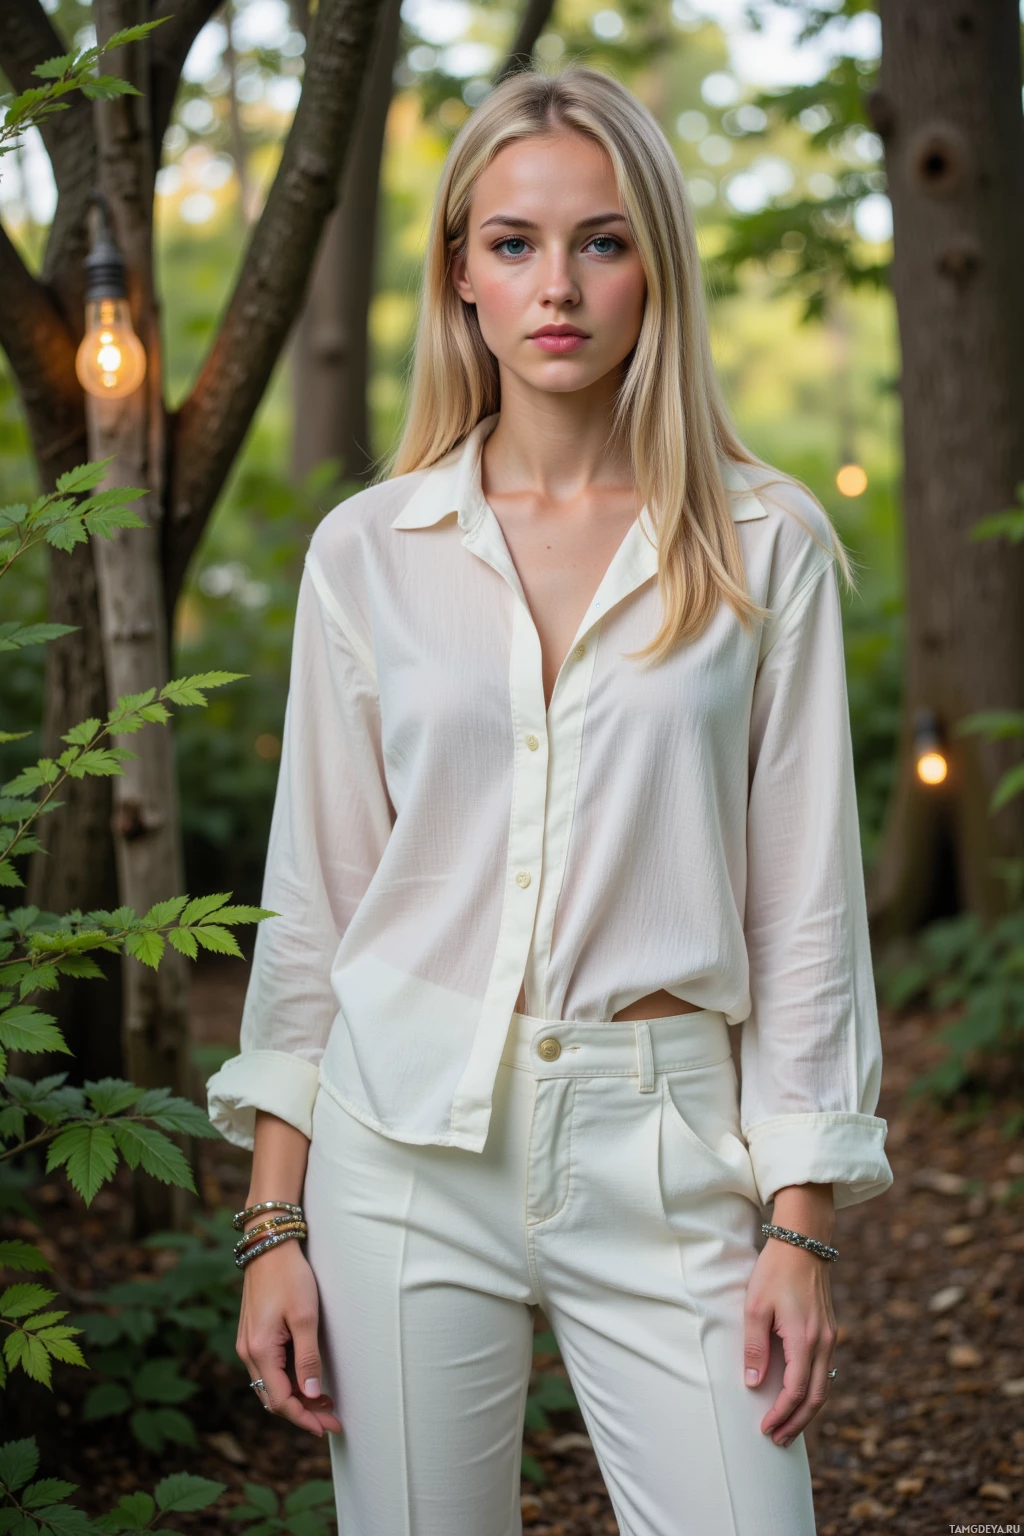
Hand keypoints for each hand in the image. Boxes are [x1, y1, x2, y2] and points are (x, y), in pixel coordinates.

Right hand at [236, 1237, 341, 1436]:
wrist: (268, 1246)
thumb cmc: (290, 1277)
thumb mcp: (305, 1317)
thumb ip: (308, 1358)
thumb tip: (312, 1394)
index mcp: (259, 1351)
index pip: (281, 1401)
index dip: (304, 1418)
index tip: (327, 1428)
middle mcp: (248, 1352)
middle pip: (273, 1398)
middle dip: (303, 1412)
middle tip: (332, 1418)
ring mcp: (247, 1344)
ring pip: (270, 1386)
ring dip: (297, 1397)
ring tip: (326, 1402)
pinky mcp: (252, 1336)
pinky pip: (268, 1370)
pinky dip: (288, 1381)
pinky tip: (308, 1379)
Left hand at [743, 1236, 836, 1446]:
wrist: (803, 1242)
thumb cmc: (775, 1271)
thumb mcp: (756, 1306)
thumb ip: (755, 1346)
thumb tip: (753, 1383)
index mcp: (806, 1339)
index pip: (796, 1390)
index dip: (781, 1414)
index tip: (765, 1428)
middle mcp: (824, 1342)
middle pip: (816, 1397)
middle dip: (797, 1422)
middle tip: (778, 1440)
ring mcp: (830, 1337)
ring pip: (824, 1386)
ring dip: (807, 1411)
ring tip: (788, 1427)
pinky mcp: (829, 1330)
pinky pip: (824, 1370)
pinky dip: (813, 1391)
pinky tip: (800, 1397)